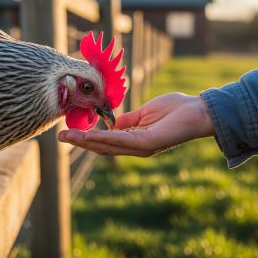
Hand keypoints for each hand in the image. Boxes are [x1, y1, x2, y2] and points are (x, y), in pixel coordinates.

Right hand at [58, 93, 215, 156]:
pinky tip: (89, 135)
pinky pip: (122, 141)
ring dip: (86, 141)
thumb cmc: (174, 109)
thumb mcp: (144, 113)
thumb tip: (110, 123)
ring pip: (108, 146)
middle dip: (79, 143)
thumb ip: (127, 121)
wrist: (198, 109)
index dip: (85, 139)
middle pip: (102, 147)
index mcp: (133, 140)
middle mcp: (135, 147)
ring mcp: (141, 147)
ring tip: (68, 136)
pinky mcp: (149, 143)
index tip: (68, 133)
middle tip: (59, 137)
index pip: (105, 142)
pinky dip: (104, 138)